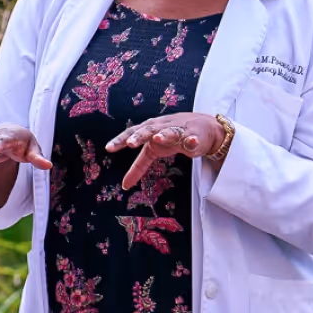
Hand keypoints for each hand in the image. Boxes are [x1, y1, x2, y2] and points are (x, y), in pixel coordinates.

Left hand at [106, 112, 224, 189]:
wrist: (204, 129)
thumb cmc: (173, 138)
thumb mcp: (153, 151)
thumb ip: (138, 166)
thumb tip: (124, 184)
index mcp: (149, 130)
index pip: (132, 133)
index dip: (120, 140)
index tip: (109, 148)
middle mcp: (162, 127)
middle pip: (148, 129)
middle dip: (139, 135)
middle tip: (130, 143)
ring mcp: (178, 130)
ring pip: (170, 131)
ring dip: (164, 134)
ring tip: (158, 138)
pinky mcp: (195, 136)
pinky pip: (193, 139)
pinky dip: (192, 140)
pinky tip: (191, 142)